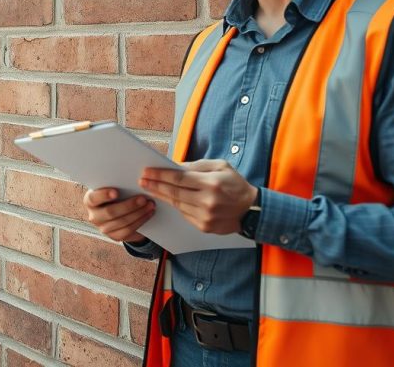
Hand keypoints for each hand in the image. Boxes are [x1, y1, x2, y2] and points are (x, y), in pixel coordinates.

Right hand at [82, 187, 155, 243]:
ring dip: (139, 213)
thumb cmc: (116, 195)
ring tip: (150, 205)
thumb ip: (117, 185)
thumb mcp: (112, 189)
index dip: (103, 195)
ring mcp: (103, 228)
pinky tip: (149, 213)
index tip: (116, 192)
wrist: (119, 213)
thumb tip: (132, 180)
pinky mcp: (114, 236)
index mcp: (90, 201)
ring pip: (122, 222)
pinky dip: (141, 221)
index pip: (93, 198)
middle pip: (110, 212)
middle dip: (129, 205)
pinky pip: (128, 230)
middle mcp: (94, 216)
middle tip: (143, 198)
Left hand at [139, 159, 257, 234]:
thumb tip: (175, 166)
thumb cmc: (235, 184)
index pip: (178, 179)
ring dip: (161, 196)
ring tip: (150, 189)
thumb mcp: (220, 166)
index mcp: (211, 184)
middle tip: (142, 181)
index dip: (160, 175)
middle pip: (174, 193)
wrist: (251, 210)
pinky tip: (167, 199)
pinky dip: (176, 206)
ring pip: (177, 205)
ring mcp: (205, 216)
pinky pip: (184, 214)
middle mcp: (207, 202)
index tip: (147, 172)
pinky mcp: (204, 227)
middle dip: (155, 186)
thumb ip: (197, 166)